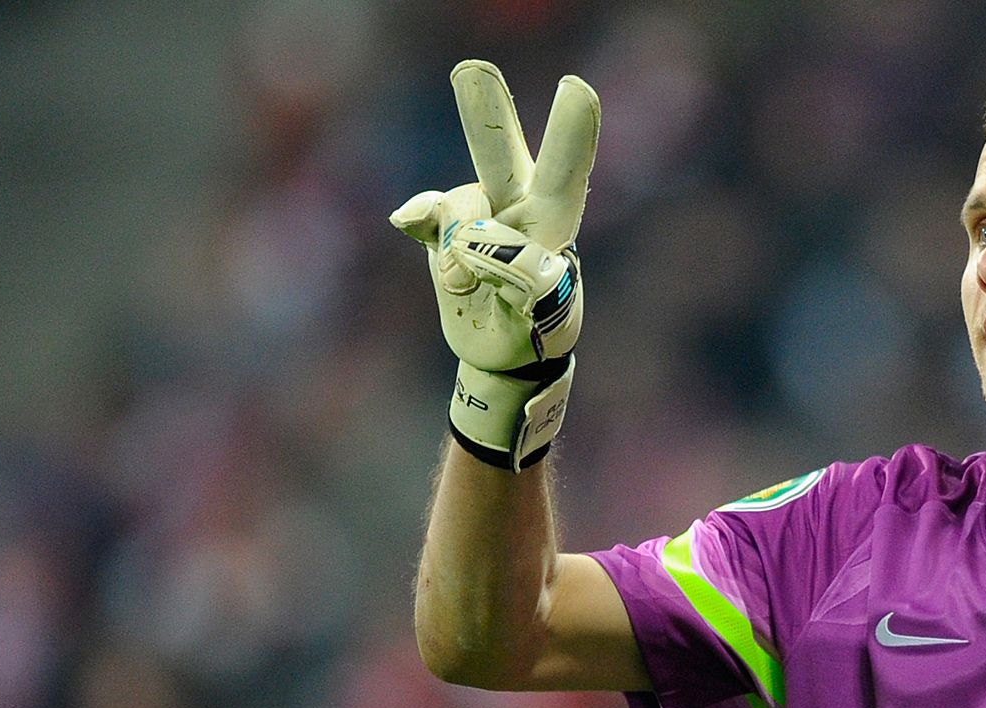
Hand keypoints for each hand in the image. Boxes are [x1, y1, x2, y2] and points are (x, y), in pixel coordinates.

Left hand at [392, 60, 600, 470]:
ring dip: (476, 241)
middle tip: (578, 90)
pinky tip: (468, 281)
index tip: (471, 68)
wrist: (502, 361)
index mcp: (513, 200)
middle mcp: (540, 226)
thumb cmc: (480, 296)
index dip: (489, 110)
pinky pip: (526, 276)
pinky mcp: (547, 304)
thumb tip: (407, 215)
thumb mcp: (446, 251)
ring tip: (456, 271)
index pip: (501, 147)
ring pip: (520, 230)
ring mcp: (549, 264)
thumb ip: (441, 218)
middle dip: (570, 135)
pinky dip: (494, 271)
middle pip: (555, 175)